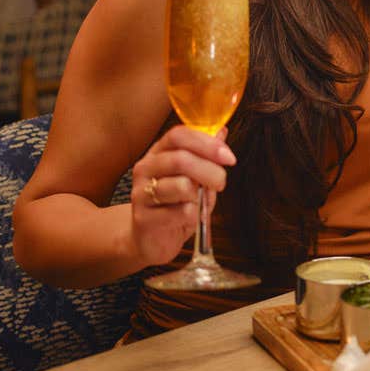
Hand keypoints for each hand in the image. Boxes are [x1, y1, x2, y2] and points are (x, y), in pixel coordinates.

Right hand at [128, 125, 235, 266]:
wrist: (152, 239)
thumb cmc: (176, 205)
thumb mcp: (195, 177)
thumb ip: (206, 155)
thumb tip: (221, 130)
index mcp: (158, 153)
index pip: (179, 135)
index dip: (207, 143)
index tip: (228, 157)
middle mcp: (145, 169)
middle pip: (180, 159)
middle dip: (210, 170)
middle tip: (221, 183)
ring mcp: (141, 193)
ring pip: (182, 186)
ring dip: (199, 196)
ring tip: (196, 203)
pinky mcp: (143, 218)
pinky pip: (181, 212)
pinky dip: (193, 216)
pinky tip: (185, 218)